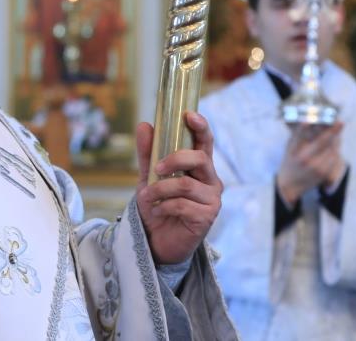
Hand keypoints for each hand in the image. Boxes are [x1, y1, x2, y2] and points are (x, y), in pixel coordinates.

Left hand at [135, 112, 222, 264]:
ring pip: (186, 184)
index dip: (200, 126)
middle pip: (199, 158)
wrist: (156, 241)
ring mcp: (211, 199)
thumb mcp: (149, 177)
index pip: (205, 142)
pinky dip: (164, 207)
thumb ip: (148, 153)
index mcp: (200, 166)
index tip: (188, 114)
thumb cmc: (158, 206)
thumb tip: (144, 125)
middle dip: (174, 159)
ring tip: (147, 197)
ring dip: (160, 189)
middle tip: (156, 168)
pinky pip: (183, 205)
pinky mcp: (207, 217)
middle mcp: (211, 180)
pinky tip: (158, 212)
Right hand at [276, 122, 344, 204]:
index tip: (307, 121)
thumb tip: (309, 121)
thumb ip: (297, 135)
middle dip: (332, 131)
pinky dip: (336, 149)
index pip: (298, 137)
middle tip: (340, 122)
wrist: (291, 184)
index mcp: (294, 152)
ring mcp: (316, 167)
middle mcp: (305, 160)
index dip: (302, 129)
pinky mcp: (324, 173)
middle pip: (321, 143)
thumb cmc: (290, 161)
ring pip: (331, 149)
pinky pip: (334, 158)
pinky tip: (336, 142)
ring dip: (336, 138)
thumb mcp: (289, 148)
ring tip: (338, 128)